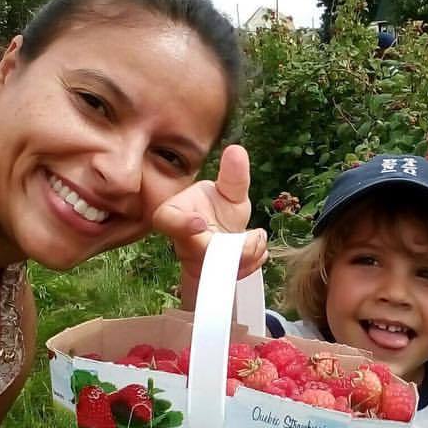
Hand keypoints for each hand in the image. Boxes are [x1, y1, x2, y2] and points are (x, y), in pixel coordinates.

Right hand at [151, 144, 267, 285]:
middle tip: (252, 239)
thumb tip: (237, 149)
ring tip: (259, 241)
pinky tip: (260, 252)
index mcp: (175, 215)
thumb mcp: (230, 191)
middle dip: (228, 250)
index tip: (200, 223)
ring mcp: (196, 262)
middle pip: (198, 252)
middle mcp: (182, 241)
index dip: (181, 224)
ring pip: (216, 270)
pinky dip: (248, 266)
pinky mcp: (213, 276)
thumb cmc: (220, 209)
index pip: (167, 220)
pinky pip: (229, 278)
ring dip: (243, 259)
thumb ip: (233, 175)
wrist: (225, 236)